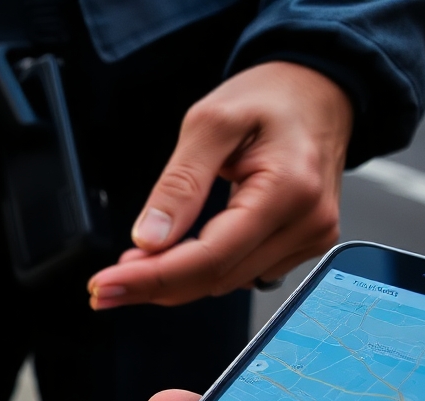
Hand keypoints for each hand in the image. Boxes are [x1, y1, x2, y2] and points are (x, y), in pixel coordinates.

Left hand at [89, 62, 352, 308]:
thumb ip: (179, 184)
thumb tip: (150, 238)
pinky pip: (244, 272)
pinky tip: (178, 254)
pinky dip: (205, 269)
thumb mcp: (210, 122)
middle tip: (107, 281)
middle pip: (216, 278)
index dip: (152, 278)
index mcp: (287, 189)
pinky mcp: (306, 243)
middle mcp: (308, 222)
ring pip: (228, 282)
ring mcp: (311, 236)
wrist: (318, 90)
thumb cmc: (270, 98)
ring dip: (177, 278)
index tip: (106, 286)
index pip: (210, 257)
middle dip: (155, 282)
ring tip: (138, 261)